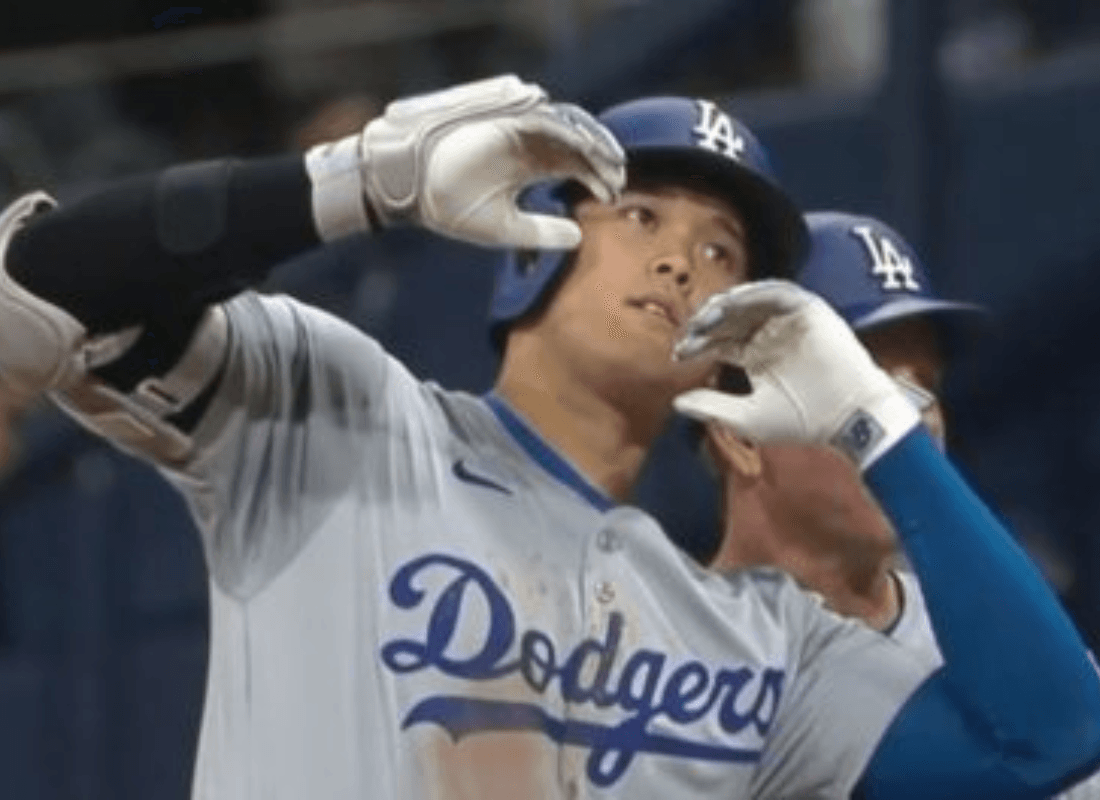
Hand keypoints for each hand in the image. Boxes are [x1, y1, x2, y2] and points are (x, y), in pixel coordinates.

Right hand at [306, 75, 625, 248]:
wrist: (418, 190)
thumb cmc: (455, 211)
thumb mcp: (506, 228)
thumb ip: (542, 232)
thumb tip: (581, 237)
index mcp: (528, 166)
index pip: (574, 165)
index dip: (596, 177)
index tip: (613, 196)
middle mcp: (528, 145)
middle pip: (577, 144)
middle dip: (602, 159)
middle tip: (620, 178)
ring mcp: (517, 130)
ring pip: (567, 129)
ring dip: (592, 145)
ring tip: (611, 166)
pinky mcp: (506, 122)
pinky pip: (546, 122)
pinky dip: (569, 134)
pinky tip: (587, 152)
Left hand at [673, 280, 919, 468]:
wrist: (850, 420)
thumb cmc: (804, 422)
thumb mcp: (748, 418)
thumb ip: (711, 408)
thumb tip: (675, 403)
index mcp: (756, 357)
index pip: (719, 341)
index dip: (697, 344)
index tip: (677, 355)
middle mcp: (770, 335)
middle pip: (729, 319)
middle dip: (705, 324)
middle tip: (687, 334)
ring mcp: (789, 321)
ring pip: (748, 302)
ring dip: (724, 306)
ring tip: (704, 320)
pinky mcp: (809, 311)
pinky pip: (777, 292)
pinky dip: (753, 294)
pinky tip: (731, 305)